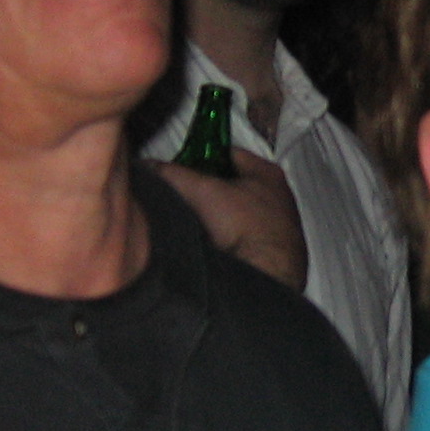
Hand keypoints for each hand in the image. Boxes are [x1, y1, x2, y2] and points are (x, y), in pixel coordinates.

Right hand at [153, 150, 310, 291]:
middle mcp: (278, 200)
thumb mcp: (201, 191)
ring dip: (216, 220)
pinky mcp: (272, 256)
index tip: (183, 165)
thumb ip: (172, 174)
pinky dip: (226, 243)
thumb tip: (151, 167)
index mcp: (268, 174)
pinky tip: (212, 248)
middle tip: (185, 196)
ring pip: (236, 216)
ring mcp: (277, 229)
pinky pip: (240, 242)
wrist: (266, 278)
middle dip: (207, 191)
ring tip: (195, 225)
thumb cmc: (251, 231)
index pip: (228, 153)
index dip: (202, 156)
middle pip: (232, 185)